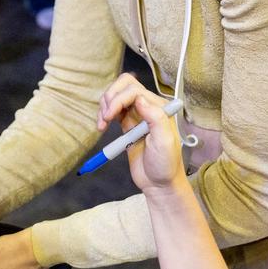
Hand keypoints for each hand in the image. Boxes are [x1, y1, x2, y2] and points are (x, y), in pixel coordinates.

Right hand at [97, 73, 184, 192]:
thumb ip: (156, 118)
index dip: (118, 100)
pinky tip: (102, 126)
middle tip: (105, 117)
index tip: (109, 117)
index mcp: (160, 109)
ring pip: (116, 95)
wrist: (158, 183)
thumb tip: (140, 99)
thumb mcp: (165, 142)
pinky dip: (103, 114)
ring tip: (102, 124)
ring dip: (104, 106)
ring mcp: (137, 115)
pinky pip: (112, 109)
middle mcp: (148, 108)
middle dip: (110, 97)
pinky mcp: (127, 124)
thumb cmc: (165, 165)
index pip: (134, 91)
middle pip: (125, 85)